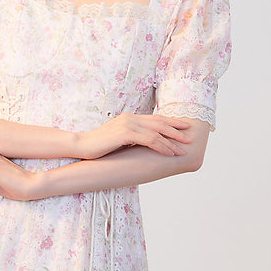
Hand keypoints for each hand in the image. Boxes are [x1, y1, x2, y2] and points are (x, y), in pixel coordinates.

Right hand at [75, 114, 192, 159]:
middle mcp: (131, 118)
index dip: (171, 122)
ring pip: (157, 132)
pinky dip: (162, 146)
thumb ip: (131, 138)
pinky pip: (149, 140)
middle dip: (176, 129)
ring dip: (172, 141)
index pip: (155, 119)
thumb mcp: (118, 139)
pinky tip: (170, 152)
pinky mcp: (125, 133)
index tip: (184, 127)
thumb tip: (143, 145)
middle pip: (159, 122)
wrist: (81, 145)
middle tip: (189, 136)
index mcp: (130, 118)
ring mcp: (128, 124)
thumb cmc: (98, 146)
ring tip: (183, 148)